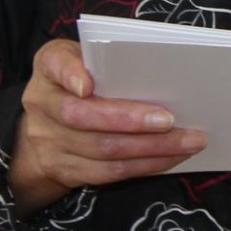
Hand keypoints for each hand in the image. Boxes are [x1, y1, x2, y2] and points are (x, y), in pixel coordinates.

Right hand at [8, 39, 204, 213]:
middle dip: (130, 120)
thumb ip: (109, 58)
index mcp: (49, 68)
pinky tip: (172, 157)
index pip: (54, 63)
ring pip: (102, 150)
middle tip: (171, 120)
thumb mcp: (84, 57)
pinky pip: (108, 173)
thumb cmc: (80, 80)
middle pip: (82, 117)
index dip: (70, 74)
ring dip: (151, 148)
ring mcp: (49, 142)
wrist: (44, 126)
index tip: (88, 84)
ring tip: (188, 141)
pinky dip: (145, 165)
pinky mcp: (64, 169)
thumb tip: (156, 69)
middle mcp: (42, 104)